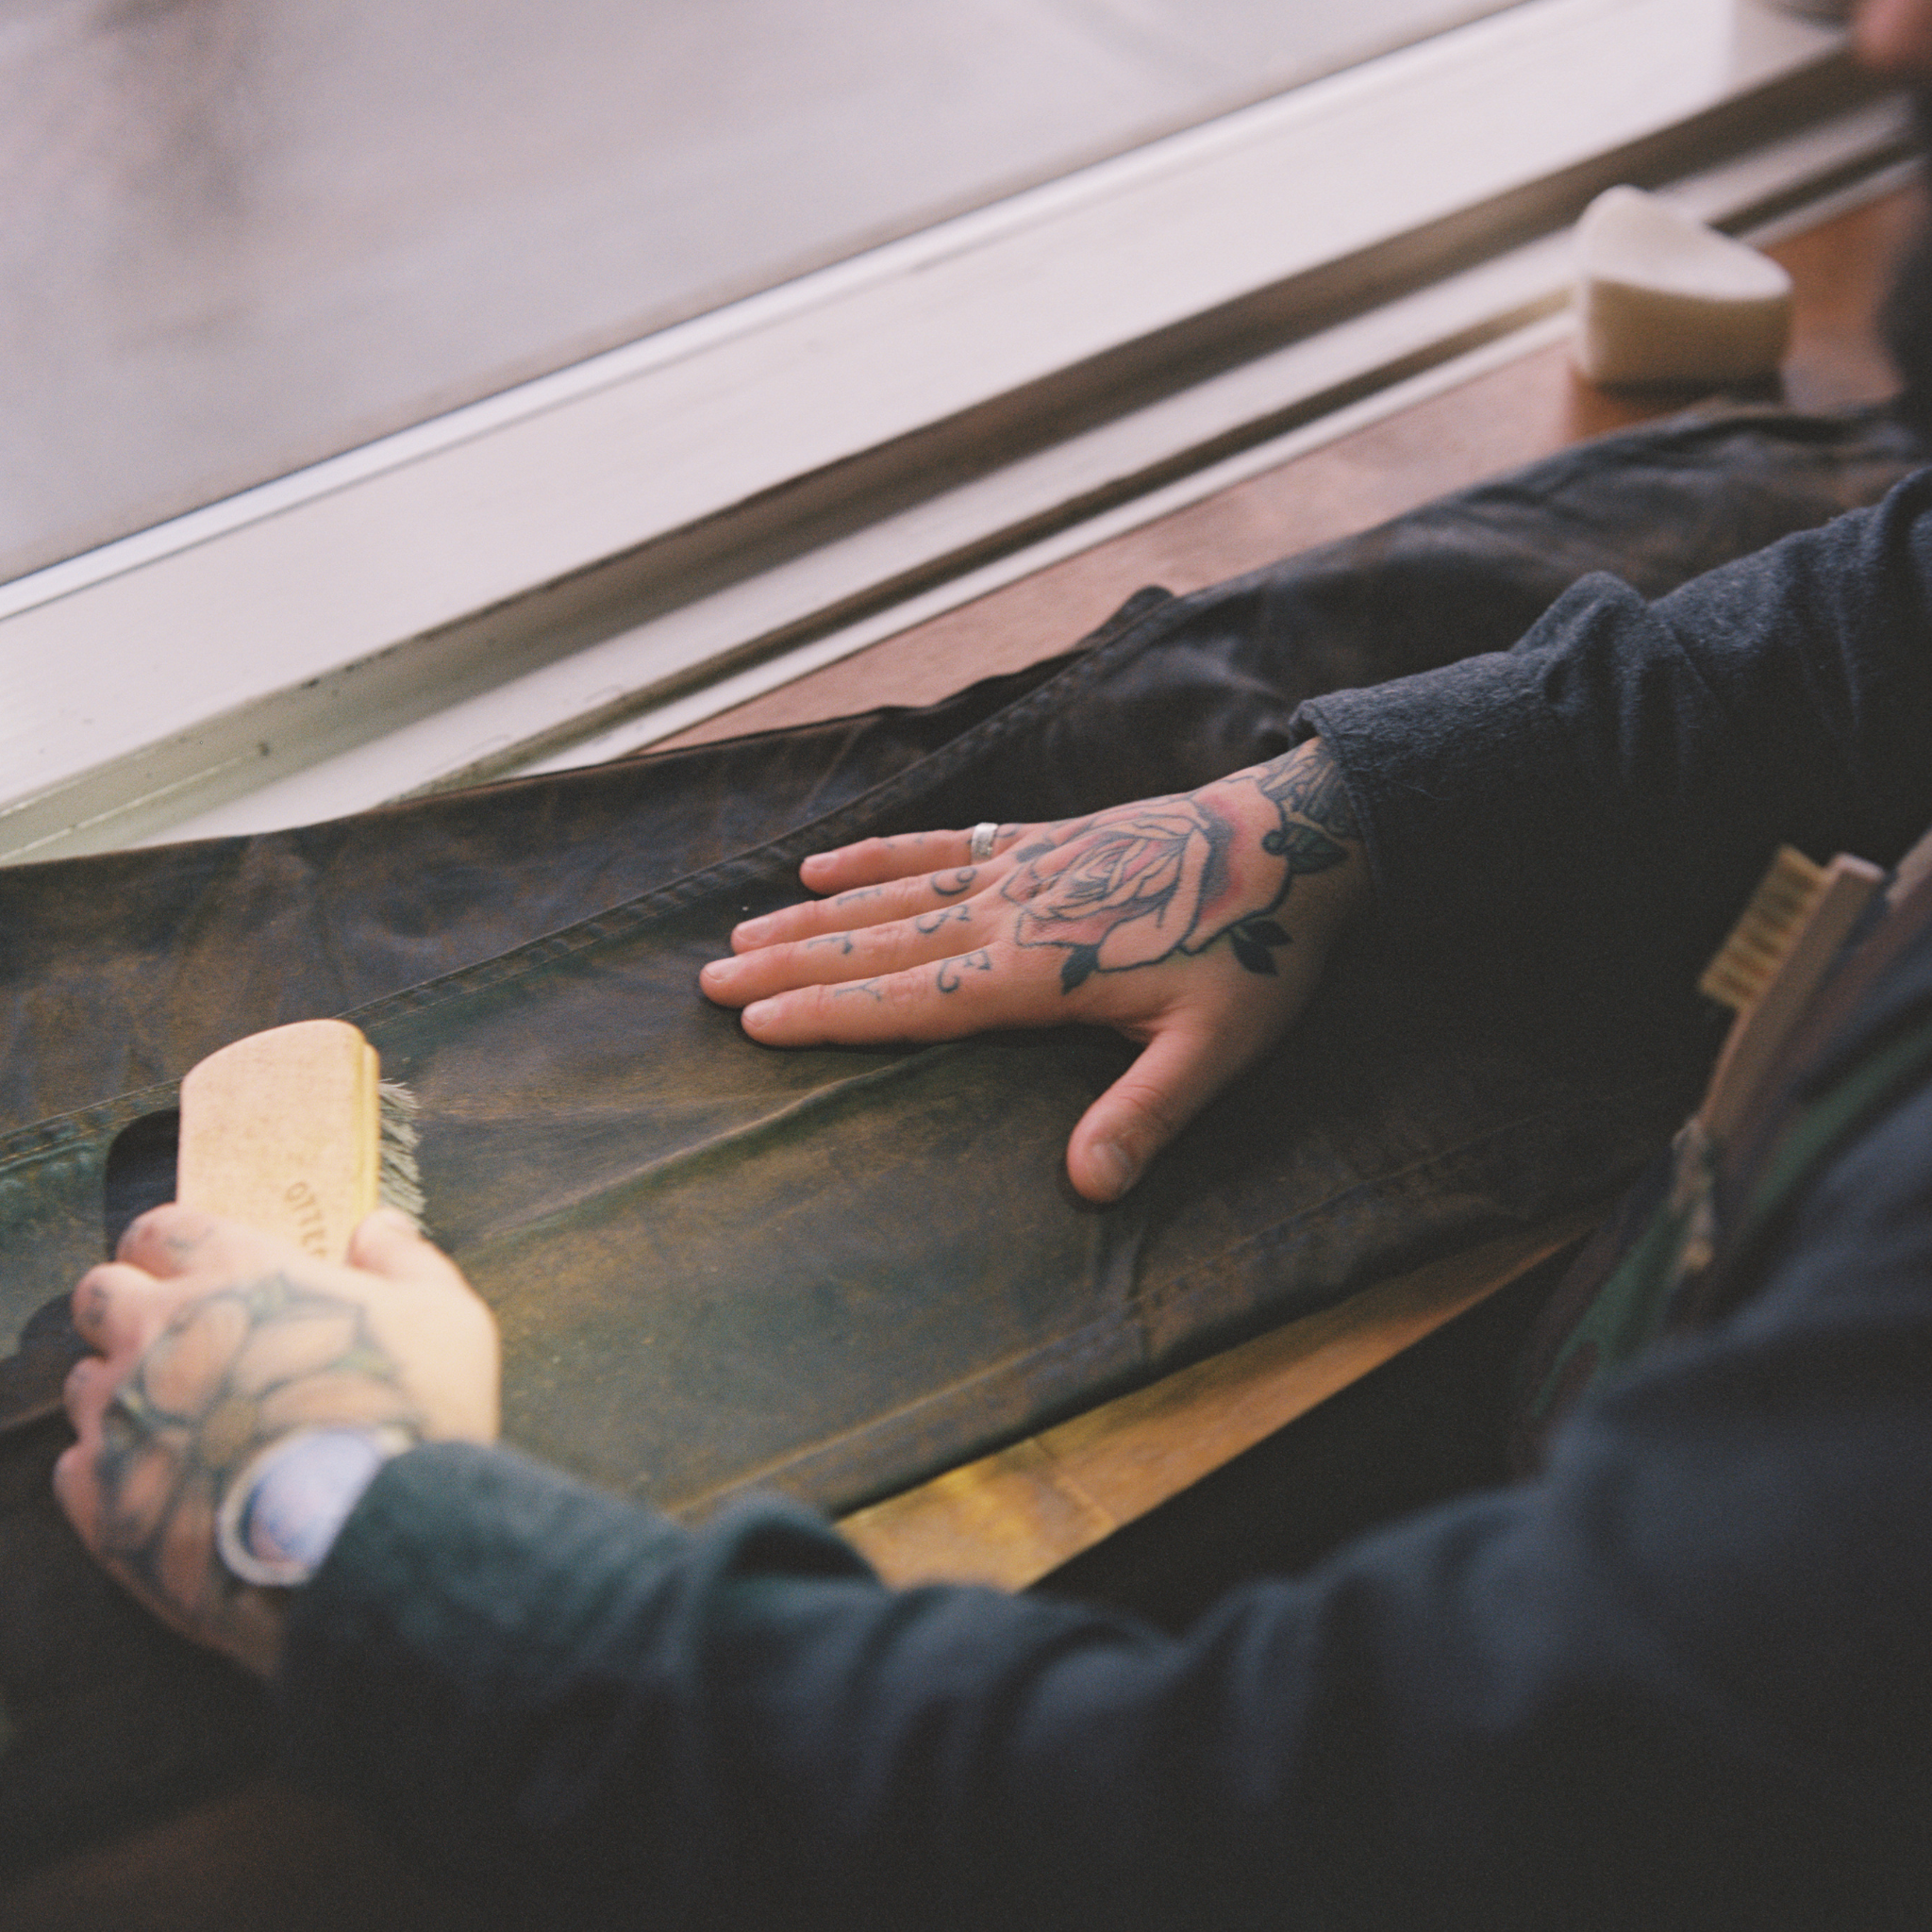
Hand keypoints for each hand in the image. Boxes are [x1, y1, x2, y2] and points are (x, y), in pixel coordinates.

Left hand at [55, 1204, 498, 1678]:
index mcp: (238, 1275)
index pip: (160, 1229)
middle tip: (179, 1342)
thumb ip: (404, 1262)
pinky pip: (77, 1468)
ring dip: (121, 1392)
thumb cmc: (415, 1415)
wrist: (370, 1542)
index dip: (174, 1248)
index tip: (199, 1272)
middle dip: (129, 1308)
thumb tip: (374, 1227)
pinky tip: (171, 1487)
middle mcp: (161, 1334)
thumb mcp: (444, 1317)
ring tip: (182, 1427)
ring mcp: (123, 1419)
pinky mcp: (103, 1501)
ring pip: (83, 1384)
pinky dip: (113, 1471)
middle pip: (99, 1295)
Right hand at [701, 738, 1368, 1201]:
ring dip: (813, 914)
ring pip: (892, 893)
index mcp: (1039, 971)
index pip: (912, 998)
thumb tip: (1087, 1189)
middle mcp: (1009, 912)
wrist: (1295, 838)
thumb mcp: (1216, 1048)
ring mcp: (1017, 867)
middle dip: (790, 966)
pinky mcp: (1035, 839)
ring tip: (743, 930)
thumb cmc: (1258, 950)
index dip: (830, 1013)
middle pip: (877, 943)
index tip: (752, 1022)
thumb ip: (1145, 1115)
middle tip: (708, 978)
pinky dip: (876, 853)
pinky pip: (936, 844)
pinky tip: (827, 860)